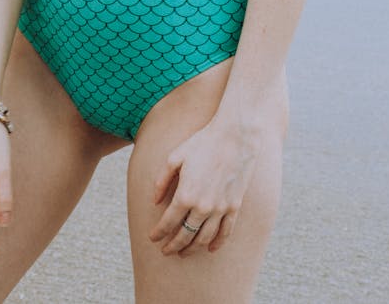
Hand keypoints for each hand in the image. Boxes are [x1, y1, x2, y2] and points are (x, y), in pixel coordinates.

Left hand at [149, 118, 260, 256]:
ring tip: (183, 253)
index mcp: (185, 194)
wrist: (235, 136)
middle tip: (165, 251)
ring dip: (192, 249)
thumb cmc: (202, 143)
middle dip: (173, 246)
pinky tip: (209, 249)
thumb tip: (155, 201)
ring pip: (203, 238)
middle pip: (185, 235)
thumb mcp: (175, 157)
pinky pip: (225, 233)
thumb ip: (162, 180)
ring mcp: (220, 209)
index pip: (168, 223)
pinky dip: (216, 244)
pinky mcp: (234, 207)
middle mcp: (202, 207)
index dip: (158, 233)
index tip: (152, 238)